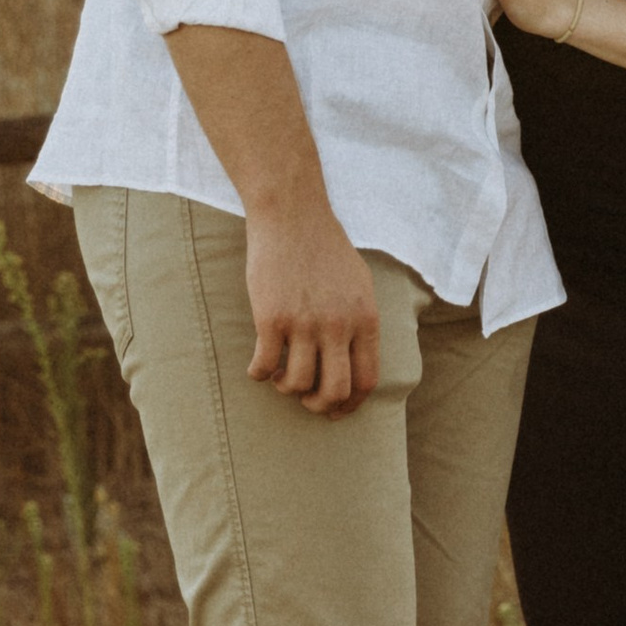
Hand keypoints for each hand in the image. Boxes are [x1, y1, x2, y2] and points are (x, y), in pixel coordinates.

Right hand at [242, 198, 380, 414]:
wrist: (293, 215)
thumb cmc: (325, 247)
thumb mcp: (360, 284)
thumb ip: (361, 321)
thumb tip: (356, 359)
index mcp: (366, 319)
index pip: (367, 380)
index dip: (351, 404)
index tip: (335, 410)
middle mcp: (339, 325)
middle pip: (335, 390)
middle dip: (319, 405)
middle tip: (306, 398)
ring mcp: (304, 323)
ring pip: (298, 384)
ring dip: (286, 388)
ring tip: (280, 375)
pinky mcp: (271, 318)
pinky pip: (264, 366)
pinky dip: (259, 374)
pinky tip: (258, 366)